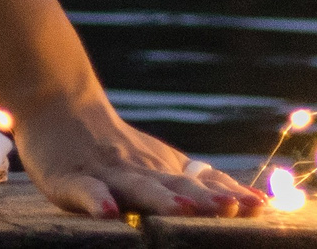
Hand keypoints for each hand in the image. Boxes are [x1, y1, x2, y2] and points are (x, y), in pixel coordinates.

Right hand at [12, 95, 264, 217]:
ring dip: (161, 199)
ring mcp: (106, 174)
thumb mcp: (157, 161)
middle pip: (176, 184)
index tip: (261, 206)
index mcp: (161, 170)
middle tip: (232, 208)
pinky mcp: (70, 179)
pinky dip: (96, 202)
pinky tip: (108, 213)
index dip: (230, 195)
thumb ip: (198, 181)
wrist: (55, 102)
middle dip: (205, 199)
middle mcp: (139, 171)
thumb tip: (256, 200)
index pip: (202, 183)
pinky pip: (85, 191)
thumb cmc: (110, 143)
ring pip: (136, 187)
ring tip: (183, 209)